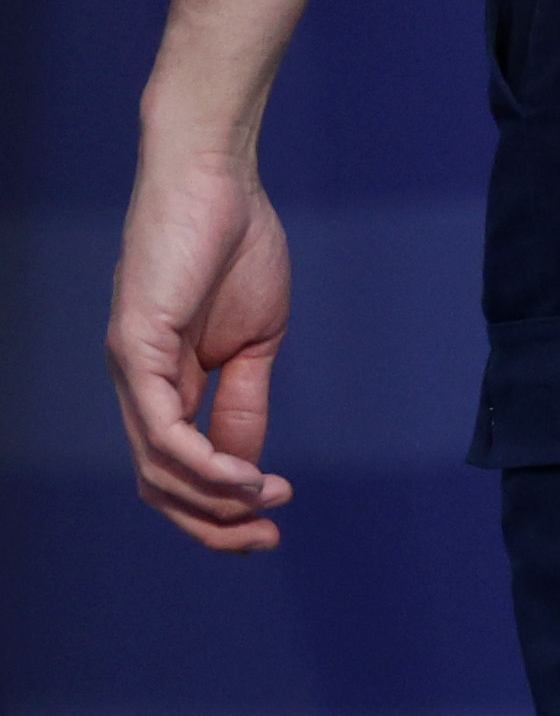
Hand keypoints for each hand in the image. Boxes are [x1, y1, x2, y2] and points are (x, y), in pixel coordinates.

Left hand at [114, 140, 296, 552]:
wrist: (216, 179)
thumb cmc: (235, 245)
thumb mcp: (254, 342)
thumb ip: (245, 402)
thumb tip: (247, 465)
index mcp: (163, 384)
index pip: (174, 470)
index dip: (220, 508)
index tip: (274, 515)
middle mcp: (134, 384)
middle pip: (157, 485)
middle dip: (212, 524)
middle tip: (267, 536)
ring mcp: (129, 367)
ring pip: (155, 468)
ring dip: (213, 500)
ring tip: (266, 500)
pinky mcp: (135, 346)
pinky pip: (160, 427)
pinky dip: (202, 462)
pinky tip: (244, 476)